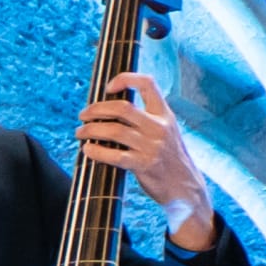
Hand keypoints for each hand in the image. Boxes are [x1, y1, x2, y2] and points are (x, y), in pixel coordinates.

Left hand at [83, 74, 213, 250]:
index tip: (108, 88)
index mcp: (165, 114)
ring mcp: (152, 146)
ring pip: (114, 130)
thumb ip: (145, 119)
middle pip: (122, 107)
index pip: (148, 84)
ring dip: (90, 130)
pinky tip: (87, 149)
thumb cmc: (168, 157)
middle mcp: (160, 126)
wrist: (185, 187)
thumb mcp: (165, 131)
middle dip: (96, 109)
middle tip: (82, 115)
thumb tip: (108, 110)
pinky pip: (114, 155)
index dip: (126, 79)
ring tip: (80, 132)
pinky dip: (96, 151)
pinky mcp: (144, 165)